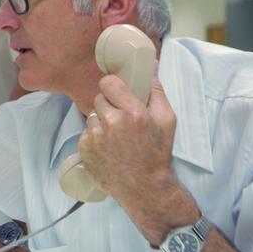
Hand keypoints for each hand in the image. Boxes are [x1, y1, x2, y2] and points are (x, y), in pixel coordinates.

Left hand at [77, 67, 195, 242]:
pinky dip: (94, 137)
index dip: (112, 87)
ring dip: (101, 122)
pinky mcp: (85, 149)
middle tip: (121, 119)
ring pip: (92, 115)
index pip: (108, 83)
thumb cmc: (157, 153)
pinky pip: (86, 132)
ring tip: (115, 136)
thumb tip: (149, 64)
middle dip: (109, 105)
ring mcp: (96, 137)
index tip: (116, 92)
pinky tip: (107, 147)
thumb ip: (156, 90)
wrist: (143, 187)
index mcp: (133, 113)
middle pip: (99, 98)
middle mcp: (112, 123)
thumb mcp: (167, 120)